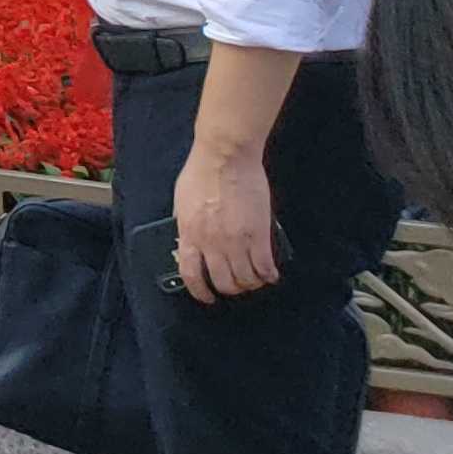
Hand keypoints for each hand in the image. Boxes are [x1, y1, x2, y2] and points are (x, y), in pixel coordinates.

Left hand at [174, 142, 281, 300]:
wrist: (226, 157)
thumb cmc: (201, 172)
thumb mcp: (182, 200)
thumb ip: (185, 223)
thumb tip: (188, 238)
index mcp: (189, 233)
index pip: (190, 274)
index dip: (199, 291)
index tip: (207, 297)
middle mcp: (212, 243)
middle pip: (223, 282)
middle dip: (231, 289)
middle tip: (237, 284)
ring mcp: (236, 241)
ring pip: (246, 280)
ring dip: (251, 284)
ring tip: (255, 278)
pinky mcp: (259, 236)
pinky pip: (265, 268)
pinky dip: (268, 275)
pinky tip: (270, 273)